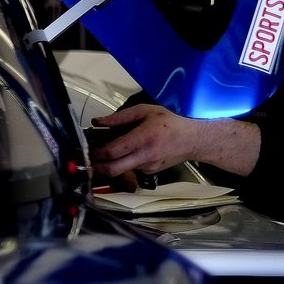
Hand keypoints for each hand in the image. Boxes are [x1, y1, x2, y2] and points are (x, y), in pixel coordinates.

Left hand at [89, 104, 260, 178]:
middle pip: (112, 170)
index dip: (95, 152)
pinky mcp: (150, 172)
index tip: (87, 148)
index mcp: (143, 139)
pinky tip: (123, 153)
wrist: (196, 139)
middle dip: (96, 166)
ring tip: (103, 152)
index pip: (112, 152)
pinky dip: (122, 163)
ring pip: (120, 170)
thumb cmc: (173, 122)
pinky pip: (130, 169)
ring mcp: (148, 167)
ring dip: (108, 164)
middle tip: (87, 158)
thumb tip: (99, 121)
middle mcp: (145, 156)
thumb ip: (121, 117)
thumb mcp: (147, 111)